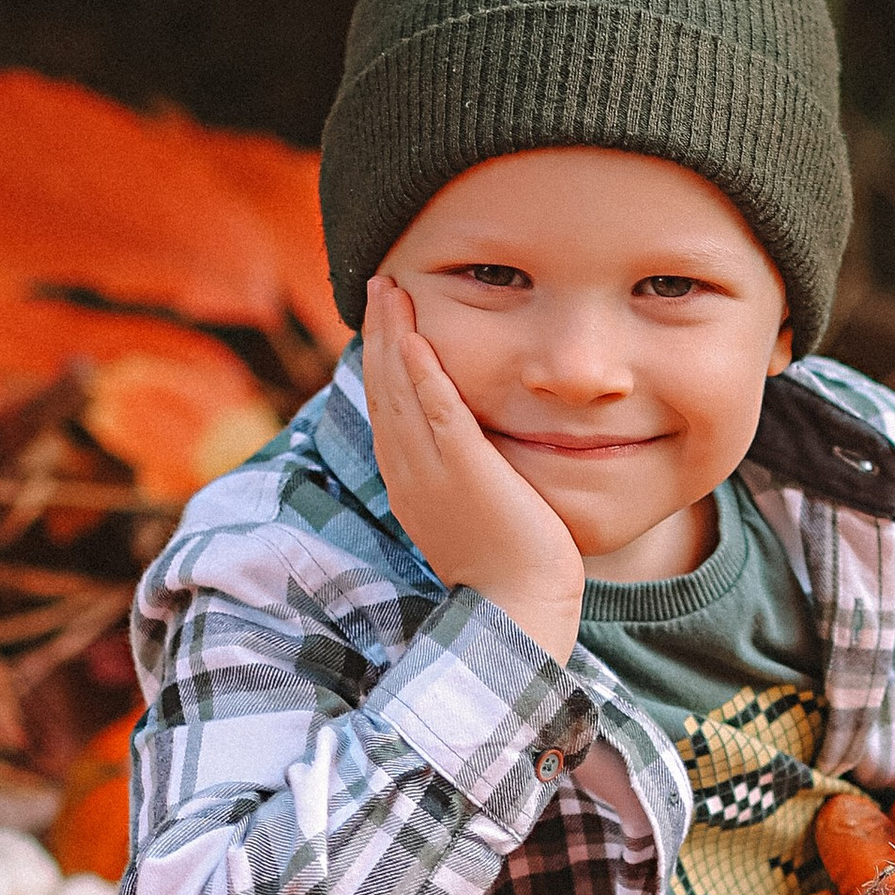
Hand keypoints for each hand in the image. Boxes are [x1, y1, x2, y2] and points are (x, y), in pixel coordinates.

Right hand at [365, 276, 586, 665]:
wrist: (517, 608)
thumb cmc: (505, 569)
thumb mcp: (469, 515)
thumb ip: (460, 478)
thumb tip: (468, 451)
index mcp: (406, 482)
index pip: (385, 408)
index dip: (379, 360)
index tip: (382, 321)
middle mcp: (407, 472)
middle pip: (382, 389)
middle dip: (377, 333)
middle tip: (378, 285)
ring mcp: (431, 471)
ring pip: (400, 390)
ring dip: (391, 335)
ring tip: (390, 289)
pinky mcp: (465, 470)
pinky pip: (437, 410)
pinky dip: (422, 372)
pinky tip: (413, 336)